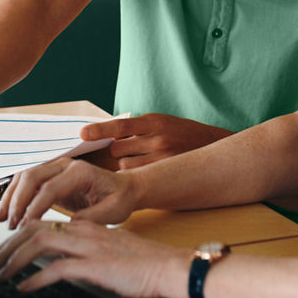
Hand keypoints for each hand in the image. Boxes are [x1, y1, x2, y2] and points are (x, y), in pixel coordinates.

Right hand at [0, 158, 139, 228]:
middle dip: (18, 201)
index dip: (35, 207)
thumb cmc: (120, 199)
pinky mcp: (49, 177)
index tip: (25, 226)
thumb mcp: (113, 212)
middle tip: (12, 225)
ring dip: (11, 198)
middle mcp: (65, 165)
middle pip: (32, 176)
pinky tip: (4, 214)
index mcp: (81, 172)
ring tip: (2, 220)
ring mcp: (55, 168)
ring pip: (24, 177)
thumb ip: (90, 218)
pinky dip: (13, 197)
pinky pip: (25, 183)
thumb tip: (66, 228)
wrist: (123, 188)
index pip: (50, 187)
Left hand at [0, 219, 188, 297]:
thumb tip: (60, 261)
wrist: (168, 267)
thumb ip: (84, 250)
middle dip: (6, 246)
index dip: (16, 234)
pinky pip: (56, 269)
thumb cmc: (142, 263)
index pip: (40, 222)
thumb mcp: (107, 250)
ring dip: (14, 259)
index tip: (2, 249)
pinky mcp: (95, 265)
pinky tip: (24, 288)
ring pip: (38, 244)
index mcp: (84, 225)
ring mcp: (88, 246)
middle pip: (33, 229)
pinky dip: (35, 279)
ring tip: (0, 274)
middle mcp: (82, 231)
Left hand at [81, 113, 230, 169]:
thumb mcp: (162, 123)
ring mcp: (163, 158)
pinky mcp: (167, 172)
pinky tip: (147, 171)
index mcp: (154, 121)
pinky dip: (137, 175)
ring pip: (126, 166)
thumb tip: (108, 137)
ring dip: (127, 165)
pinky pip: (139, 176)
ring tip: (143, 161)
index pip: (120, 126)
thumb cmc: (182, 133)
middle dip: (118, 152)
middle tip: (130, 152)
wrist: (215, 144)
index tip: (82, 134)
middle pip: (118, 149)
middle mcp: (158, 138)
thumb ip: (138, 130)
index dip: (100, 130)